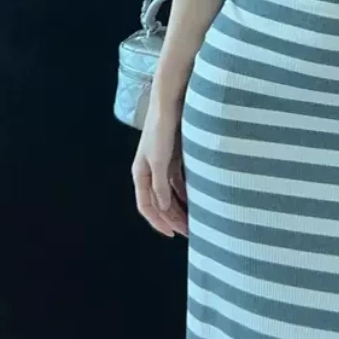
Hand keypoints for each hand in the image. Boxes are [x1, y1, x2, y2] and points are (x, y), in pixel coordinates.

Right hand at [132, 102, 188, 237]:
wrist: (170, 103)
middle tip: (190, 233)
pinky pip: (178, 183)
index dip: (158, 222)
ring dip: (179, 209)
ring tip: (194, 221)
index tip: (173, 234)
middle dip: (172, 219)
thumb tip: (162, 208)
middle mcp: (149, 172)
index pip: (146, 206)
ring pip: (169, 194)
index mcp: (141, 173)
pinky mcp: (173, 158)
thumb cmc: (161, 129)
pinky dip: (186, 194)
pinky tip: (198, 201)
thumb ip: (160, 184)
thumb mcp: (160, 160)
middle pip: (159, 203)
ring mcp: (162, 166)